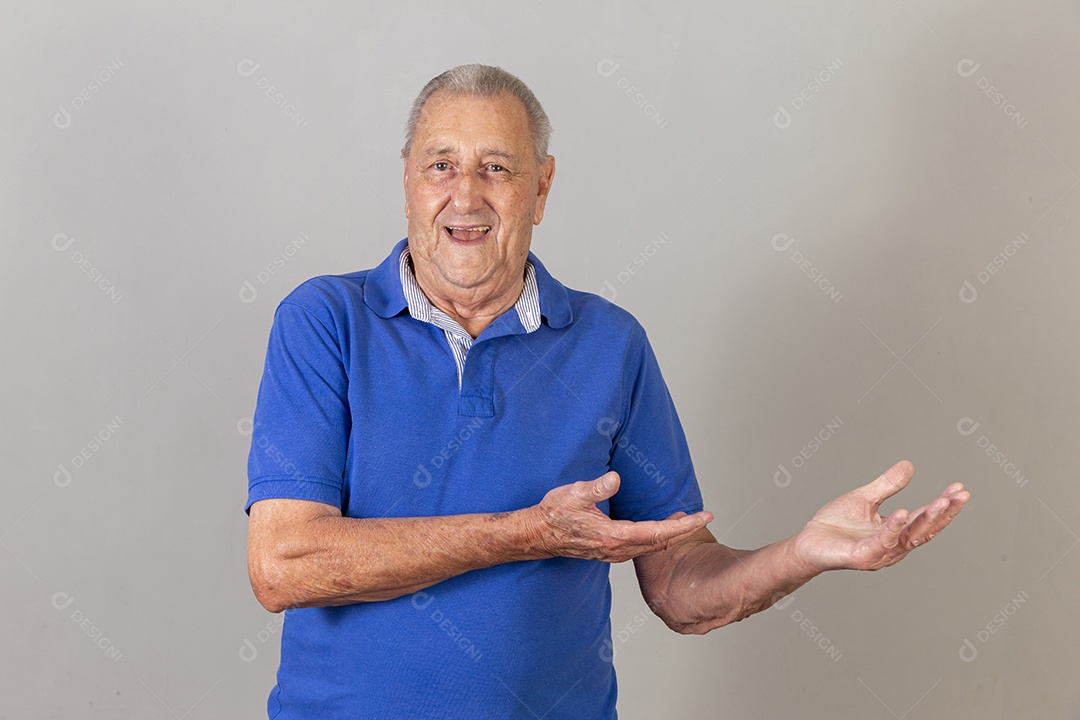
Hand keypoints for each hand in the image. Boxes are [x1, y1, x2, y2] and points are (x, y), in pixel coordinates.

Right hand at [525, 472, 713, 562]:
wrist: (537, 535)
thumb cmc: (554, 514)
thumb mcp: (573, 495)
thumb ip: (596, 488)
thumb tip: (615, 478)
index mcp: (614, 536)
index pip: (658, 532)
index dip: (684, 526)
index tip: (704, 517)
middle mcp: (617, 549)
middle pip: (660, 542)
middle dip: (684, 530)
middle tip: (704, 518)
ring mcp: (613, 553)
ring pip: (651, 547)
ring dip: (670, 535)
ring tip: (686, 522)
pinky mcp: (608, 551)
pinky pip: (640, 547)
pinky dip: (656, 538)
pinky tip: (659, 531)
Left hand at [792, 460, 969, 572]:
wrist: (807, 543)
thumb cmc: (835, 525)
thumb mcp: (864, 498)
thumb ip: (887, 485)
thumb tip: (909, 466)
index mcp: (896, 533)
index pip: (925, 518)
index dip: (944, 505)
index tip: (960, 489)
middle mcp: (893, 546)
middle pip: (925, 530)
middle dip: (944, 513)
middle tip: (961, 495)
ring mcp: (879, 554)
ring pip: (909, 538)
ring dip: (927, 520)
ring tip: (941, 502)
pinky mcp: (862, 557)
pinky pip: (881, 543)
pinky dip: (893, 529)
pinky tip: (902, 513)